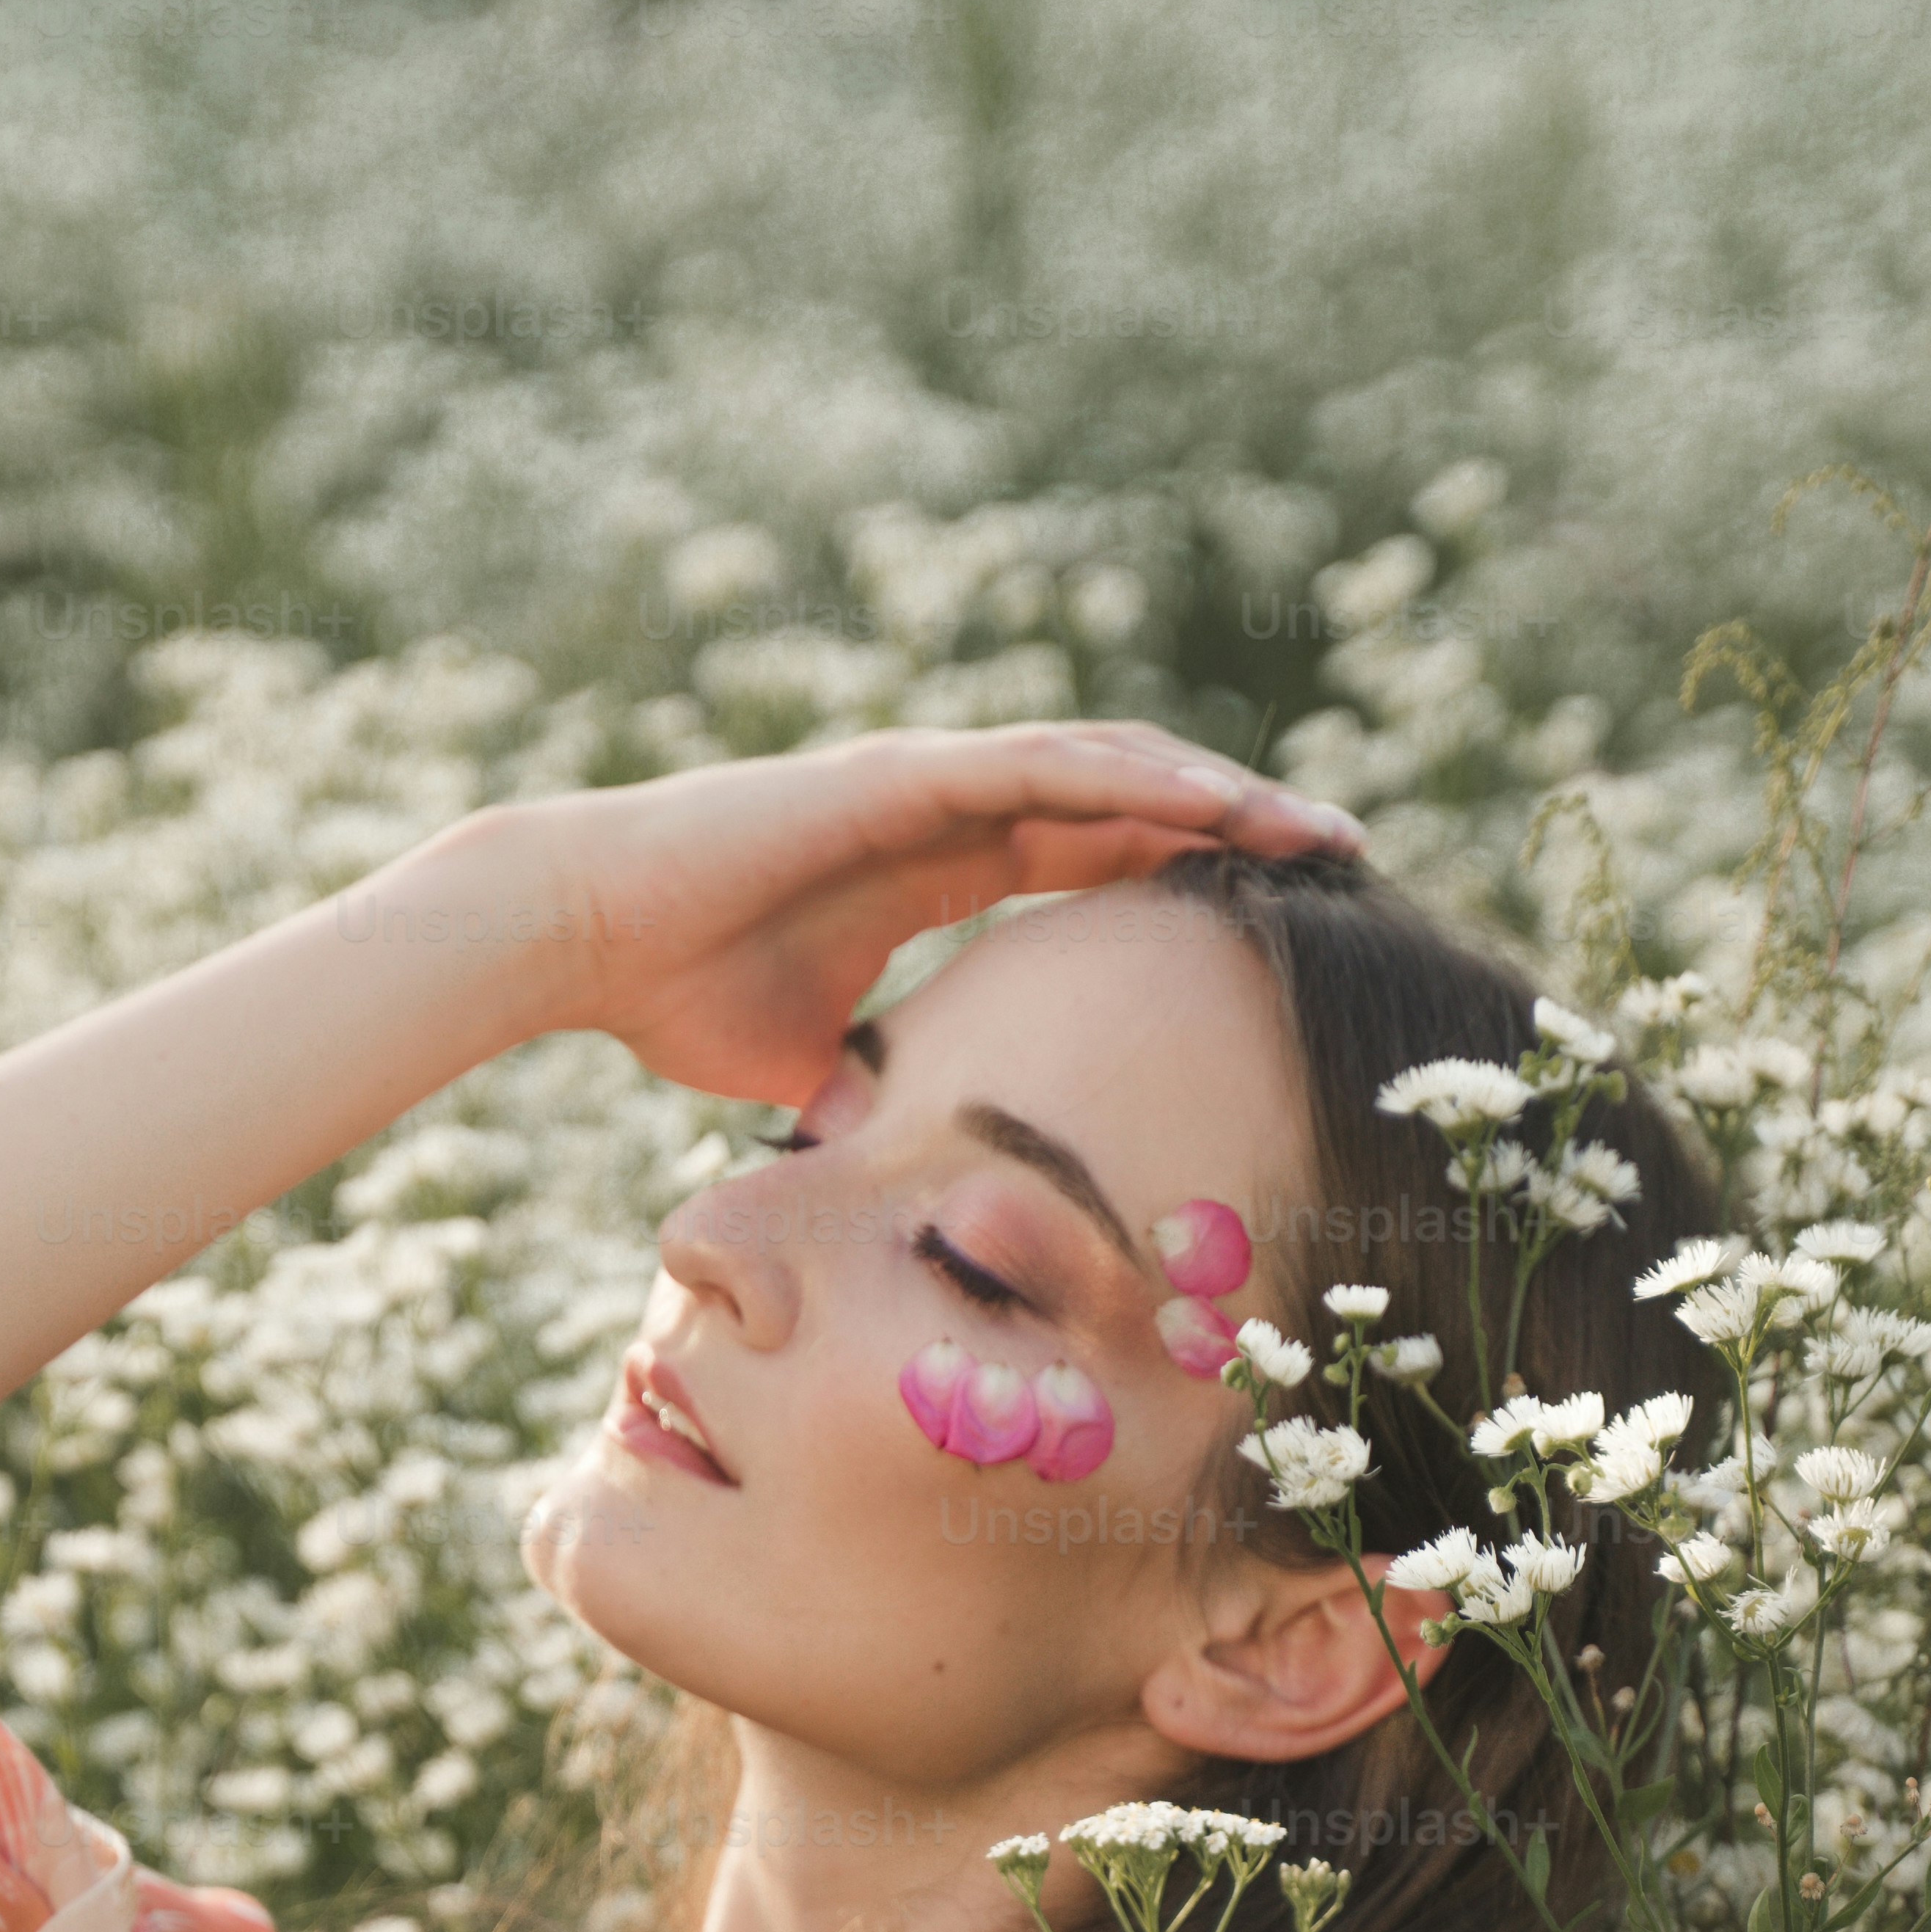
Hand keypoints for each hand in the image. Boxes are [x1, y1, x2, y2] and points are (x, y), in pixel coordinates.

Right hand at [507, 720, 1363, 1105]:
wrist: (586, 934)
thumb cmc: (676, 997)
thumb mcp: (807, 1065)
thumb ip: (868, 1094)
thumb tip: (903, 1168)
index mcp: (942, 864)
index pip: (1100, 856)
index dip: (1192, 872)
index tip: (1280, 911)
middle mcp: (950, 807)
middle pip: (1131, 799)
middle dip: (1239, 825)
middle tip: (1343, 857)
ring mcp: (927, 779)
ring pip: (1109, 767)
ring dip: (1217, 791)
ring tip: (1313, 825)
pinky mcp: (899, 774)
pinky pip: (1043, 763)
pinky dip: (1134, 775)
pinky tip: (1214, 795)